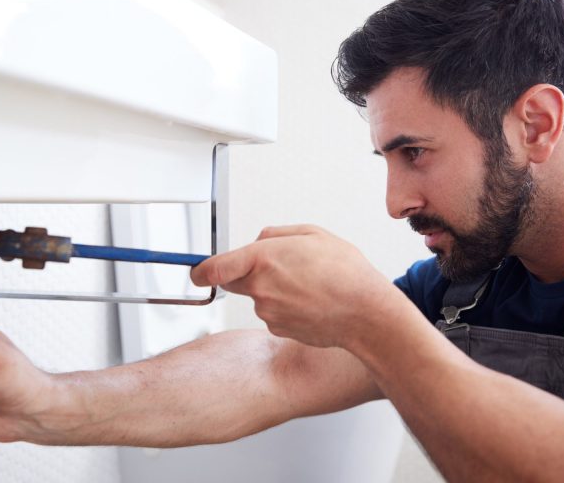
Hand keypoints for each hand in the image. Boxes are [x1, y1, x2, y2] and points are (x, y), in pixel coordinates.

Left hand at [191, 224, 404, 348]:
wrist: (366, 313)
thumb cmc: (345, 272)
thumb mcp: (312, 234)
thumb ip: (276, 234)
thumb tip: (258, 242)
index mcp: (262, 259)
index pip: (214, 268)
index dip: (201, 270)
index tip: (197, 270)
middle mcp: (259, 288)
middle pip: (235, 282)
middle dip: (248, 274)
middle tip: (281, 268)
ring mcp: (268, 312)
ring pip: (258, 298)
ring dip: (274, 290)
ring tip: (309, 285)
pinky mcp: (278, 330)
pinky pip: (273, 314)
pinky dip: (286, 308)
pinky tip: (311, 302)